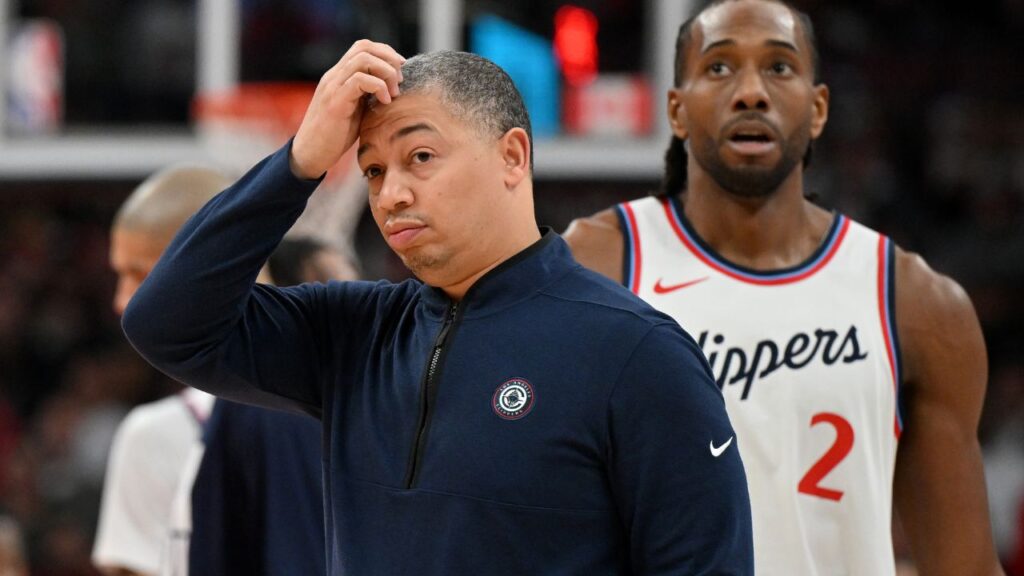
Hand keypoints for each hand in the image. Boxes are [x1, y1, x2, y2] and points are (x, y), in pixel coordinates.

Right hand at [290, 39, 405, 179]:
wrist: (310, 154)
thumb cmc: (334, 136)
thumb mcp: (356, 110)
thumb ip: (368, 96)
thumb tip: (393, 90)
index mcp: (339, 75)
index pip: (363, 47)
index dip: (386, 53)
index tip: (400, 70)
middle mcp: (334, 76)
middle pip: (364, 47)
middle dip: (389, 59)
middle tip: (400, 81)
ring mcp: (333, 86)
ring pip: (363, 59)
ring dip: (386, 73)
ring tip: (393, 93)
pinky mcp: (335, 101)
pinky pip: (359, 80)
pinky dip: (378, 87)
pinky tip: (385, 102)